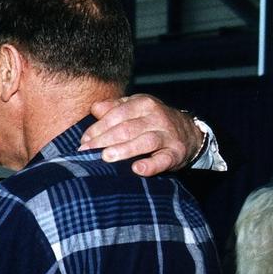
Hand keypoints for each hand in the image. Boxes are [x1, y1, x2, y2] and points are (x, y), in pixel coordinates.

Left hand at [78, 94, 200, 175]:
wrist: (189, 132)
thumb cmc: (151, 121)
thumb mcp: (134, 108)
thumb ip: (113, 108)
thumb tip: (94, 108)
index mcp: (143, 104)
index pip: (116, 115)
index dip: (98, 128)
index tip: (83, 141)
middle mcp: (156, 117)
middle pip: (127, 128)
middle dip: (104, 140)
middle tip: (87, 151)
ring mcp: (167, 135)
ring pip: (144, 141)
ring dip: (124, 150)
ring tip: (106, 157)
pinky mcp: (175, 153)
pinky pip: (163, 159)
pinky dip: (151, 165)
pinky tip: (137, 169)